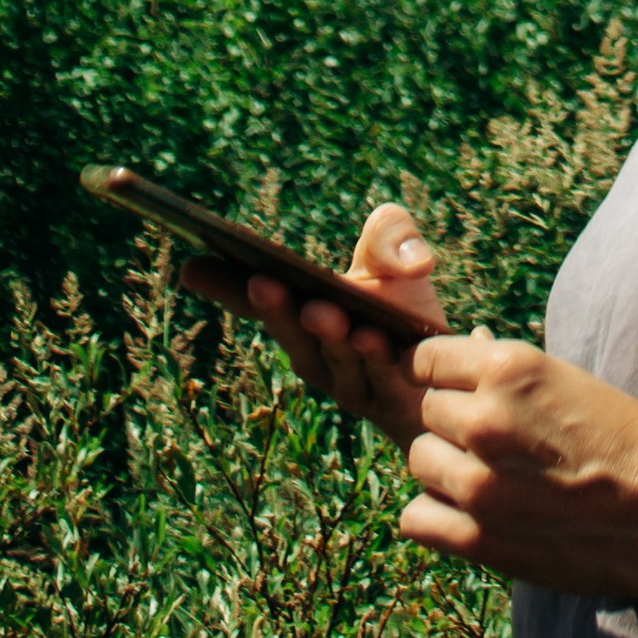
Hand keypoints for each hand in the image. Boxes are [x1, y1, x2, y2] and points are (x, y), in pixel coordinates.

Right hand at [179, 200, 447, 434]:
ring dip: (326, 336)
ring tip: (323, 311)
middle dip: (276, 309)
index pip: (254, 299)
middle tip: (264, 283)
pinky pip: (378, 381)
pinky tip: (375, 338)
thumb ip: (391, 235)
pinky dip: (375, 360)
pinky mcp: (387, 402)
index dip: (223, 285)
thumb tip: (407, 261)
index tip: (191, 266)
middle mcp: (313, 352)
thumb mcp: (395, 260)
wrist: (446, 370)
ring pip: (332, 360)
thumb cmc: (405, 309)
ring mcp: (346, 382)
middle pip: (289, 331)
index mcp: (300, 311)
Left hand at [398, 332, 637, 597]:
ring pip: (419, 460)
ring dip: (445, 466)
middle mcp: (485, 420)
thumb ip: (507, 373)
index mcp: (509, 369)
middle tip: (494, 441)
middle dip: (452, 422)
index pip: (426, 358)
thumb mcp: (567, 380)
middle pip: (427, 411)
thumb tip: (468, 349)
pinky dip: (435, 515)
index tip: (452, 388)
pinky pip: (415, 518)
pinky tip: (467, 513)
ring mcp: (478, 484)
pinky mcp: (479, 538)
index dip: (438, 373)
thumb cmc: (624, 439)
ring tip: (488, 476)